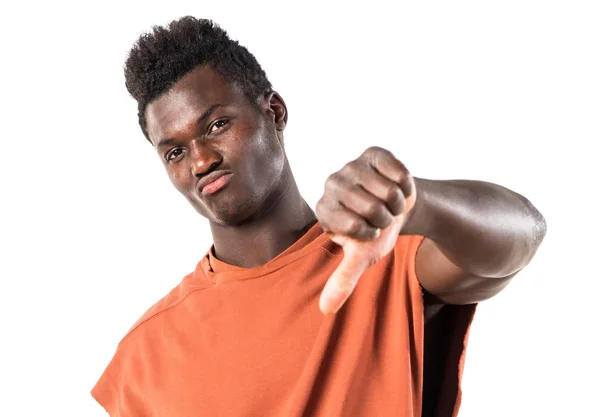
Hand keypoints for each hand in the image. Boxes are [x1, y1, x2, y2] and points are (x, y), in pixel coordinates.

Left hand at [315, 147, 416, 314]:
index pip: (355, 227)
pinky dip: (406, 184)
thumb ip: (343, 280)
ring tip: (389, 202)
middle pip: (372, 208)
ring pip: (388, 191)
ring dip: (398, 202)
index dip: (372, 233)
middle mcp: (332, 184)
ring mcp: (352, 165)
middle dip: (386, 218)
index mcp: (324, 210)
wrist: (398, 206)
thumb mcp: (362, 256)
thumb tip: (325, 310)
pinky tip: (396, 185)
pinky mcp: (373, 152)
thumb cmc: (376, 232)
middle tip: (382, 215)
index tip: (369, 231)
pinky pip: (399, 172)